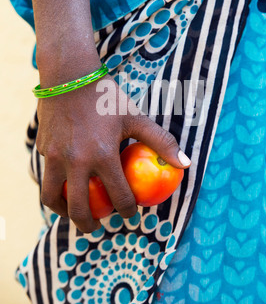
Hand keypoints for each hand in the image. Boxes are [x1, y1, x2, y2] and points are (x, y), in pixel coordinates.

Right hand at [36, 72, 190, 232]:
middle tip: (96, 226)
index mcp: (102, 156)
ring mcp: (53, 157)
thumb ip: (161, 141)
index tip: (128, 213)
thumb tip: (185, 164)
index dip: (126, 211)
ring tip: (74, 213)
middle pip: (79, 209)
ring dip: (64, 212)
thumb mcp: (135, 117)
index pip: (118, 197)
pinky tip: (64, 186)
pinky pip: (46, 177)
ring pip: (52, 198)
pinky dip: (54, 188)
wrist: (69, 76)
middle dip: (90, 225)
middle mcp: (75, 162)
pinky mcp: (41, 150)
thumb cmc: (106, 96)